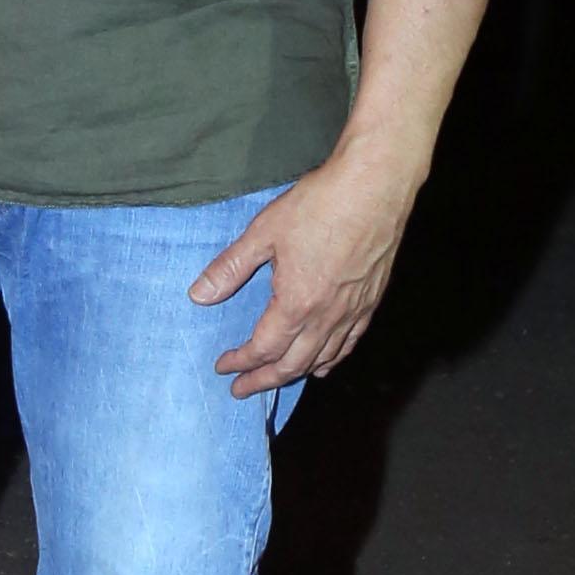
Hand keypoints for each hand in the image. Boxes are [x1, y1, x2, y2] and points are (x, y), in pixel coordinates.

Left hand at [191, 149, 414, 398]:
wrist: (375, 186)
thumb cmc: (320, 205)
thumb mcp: (264, 232)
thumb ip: (231, 268)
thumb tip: (198, 295)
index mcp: (296, 304)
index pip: (263, 348)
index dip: (241, 362)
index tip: (224, 367)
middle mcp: (326, 317)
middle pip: (292, 364)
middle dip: (264, 380)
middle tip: (243, 389)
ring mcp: (353, 311)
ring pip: (323, 359)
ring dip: (296, 373)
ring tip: (278, 378)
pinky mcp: (371, 300)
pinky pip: (349, 343)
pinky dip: (331, 359)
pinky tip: (324, 360)